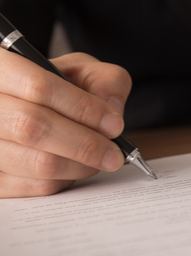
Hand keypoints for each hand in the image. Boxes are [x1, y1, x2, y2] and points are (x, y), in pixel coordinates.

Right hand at [0, 52, 131, 197]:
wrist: (37, 105)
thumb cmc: (60, 86)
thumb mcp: (85, 71)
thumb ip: (106, 82)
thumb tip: (112, 111)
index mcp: (2, 68)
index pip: (39, 86)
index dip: (82, 108)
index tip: (114, 125)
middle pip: (32, 127)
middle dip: (84, 144)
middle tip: (114, 154)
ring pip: (35, 162)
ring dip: (78, 166)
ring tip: (99, 159)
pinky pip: (33, 187)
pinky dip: (63, 180)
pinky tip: (74, 167)